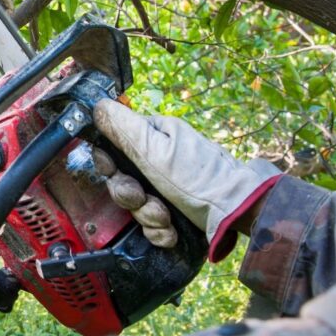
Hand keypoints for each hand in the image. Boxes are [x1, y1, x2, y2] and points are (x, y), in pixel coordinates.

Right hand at [93, 99, 280, 260]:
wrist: (238, 214)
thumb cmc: (198, 177)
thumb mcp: (155, 150)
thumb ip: (122, 128)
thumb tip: (97, 105)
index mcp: (154, 136)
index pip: (113, 147)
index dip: (109, 165)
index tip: (115, 174)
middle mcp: (159, 159)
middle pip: (122, 180)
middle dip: (131, 196)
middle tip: (144, 199)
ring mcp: (167, 187)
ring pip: (136, 204)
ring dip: (147, 215)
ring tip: (165, 218)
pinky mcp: (175, 212)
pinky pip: (151, 223)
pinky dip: (159, 230)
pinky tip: (171, 230)